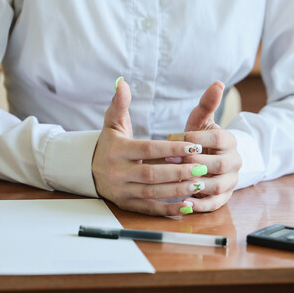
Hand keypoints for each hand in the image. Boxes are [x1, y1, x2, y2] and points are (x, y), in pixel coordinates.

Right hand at [92, 78, 208, 215]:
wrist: (90, 169)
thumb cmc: (110, 143)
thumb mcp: (113, 122)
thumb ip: (120, 103)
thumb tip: (122, 83)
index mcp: (117, 150)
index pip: (148, 149)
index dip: (172, 148)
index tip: (194, 146)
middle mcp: (117, 172)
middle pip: (152, 174)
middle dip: (179, 171)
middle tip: (203, 167)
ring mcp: (122, 191)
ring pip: (153, 192)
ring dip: (178, 189)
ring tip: (200, 183)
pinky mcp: (127, 204)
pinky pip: (150, 209)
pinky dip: (169, 209)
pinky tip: (188, 205)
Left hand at [169, 81, 241, 212]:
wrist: (207, 160)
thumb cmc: (199, 138)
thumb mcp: (200, 121)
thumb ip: (207, 104)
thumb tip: (217, 83)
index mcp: (230, 140)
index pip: (219, 138)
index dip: (199, 139)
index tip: (178, 138)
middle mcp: (235, 161)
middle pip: (220, 164)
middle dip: (196, 163)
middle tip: (173, 162)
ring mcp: (232, 180)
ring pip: (219, 185)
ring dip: (198, 184)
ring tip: (178, 183)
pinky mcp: (225, 197)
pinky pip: (216, 203)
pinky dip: (201, 205)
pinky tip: (185, 202)